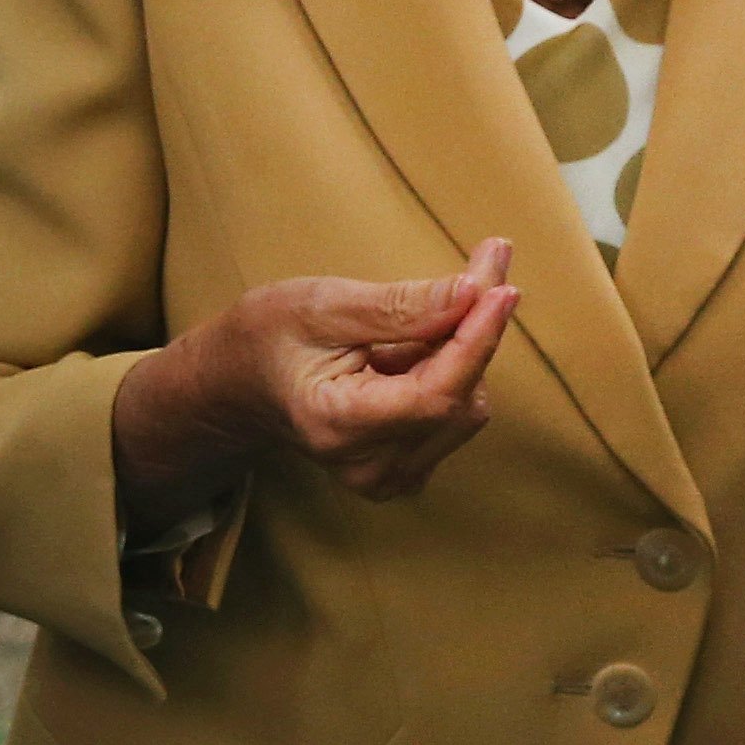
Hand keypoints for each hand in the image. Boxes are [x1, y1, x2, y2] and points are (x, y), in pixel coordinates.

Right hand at [109, 240, 522, 529]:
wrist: (240, 384)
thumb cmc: (271, 337)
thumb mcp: (322, 304)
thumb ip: (400, 306)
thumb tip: (475, 293)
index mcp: (339, 426)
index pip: (436, 395)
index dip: (478, 340)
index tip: (504, 287)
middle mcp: (368, 468)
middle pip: (459, 400)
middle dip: (474, 331)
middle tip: (479, 266)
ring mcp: (387, 479)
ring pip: (465, 408)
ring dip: (456, 354)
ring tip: (401, 330)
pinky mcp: (405, 472)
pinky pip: (453, 417)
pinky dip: (447, 375)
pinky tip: (403, 359)